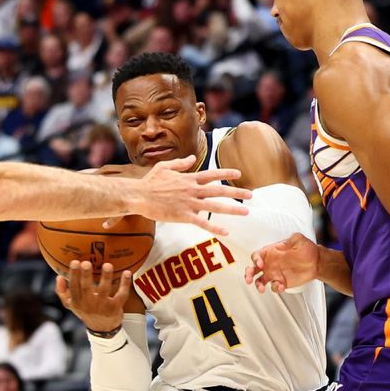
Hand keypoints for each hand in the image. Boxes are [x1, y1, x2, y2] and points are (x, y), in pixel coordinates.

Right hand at [56, 261, 130, 332]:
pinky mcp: (116, 307)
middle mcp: (89, 304)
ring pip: (104, 290)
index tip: (75, 262)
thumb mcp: (72, 305)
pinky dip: (125, 284)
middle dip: (86, 275)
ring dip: (106, 277)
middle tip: (86, 263)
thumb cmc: (86, 311)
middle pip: (86, 288)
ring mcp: (103, 306)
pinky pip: (121, 295)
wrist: (102, 329)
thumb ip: (63, 292)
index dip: (73, 275)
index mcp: (78, 301)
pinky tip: (127, 272)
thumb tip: (58, 277)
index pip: (74, 287)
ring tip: (107, 265)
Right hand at [129, 155, 251, 234]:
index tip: (238, 173)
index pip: (212, 174)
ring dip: (232, 209)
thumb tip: (192, 158)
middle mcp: (192, 189)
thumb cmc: (149, 182)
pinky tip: (226, 232)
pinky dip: (215, 227)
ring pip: (215, 206)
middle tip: (251, 195)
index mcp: (189, 178)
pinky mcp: (183, 216)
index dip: (226, 172)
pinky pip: (202, 223)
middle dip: (237, 192)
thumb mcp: (165, 167)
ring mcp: (189, 203)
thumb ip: (180, 163)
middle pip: (219, 190)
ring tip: (246, 212)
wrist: (138, 195)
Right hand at [244, 233, 318, 292]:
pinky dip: (275, 288)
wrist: (316, 262)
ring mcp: (275, 274)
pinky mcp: (281, 282)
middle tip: (249, 279)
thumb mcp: (299, 239)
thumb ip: (292, 238)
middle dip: (249, 274)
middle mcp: (270, 263)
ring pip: (260, 280)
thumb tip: (286, 240)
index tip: (260, 264)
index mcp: (271, 252)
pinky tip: (281, 286)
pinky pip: (274, 287)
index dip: (256, 259)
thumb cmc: (307, 249)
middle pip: (253, 269)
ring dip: (258, 285)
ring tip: (261, 288)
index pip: (257, 255)